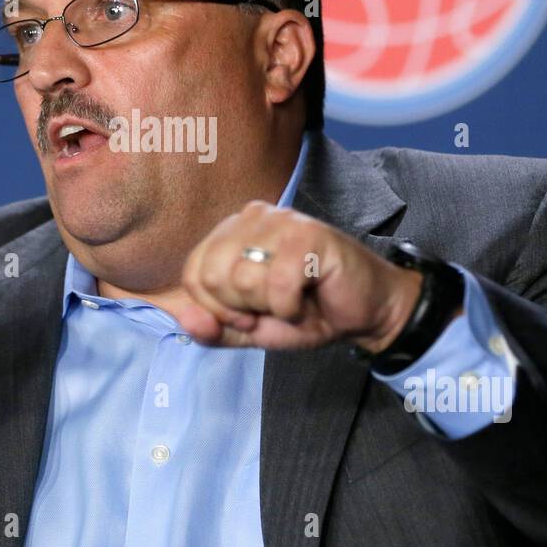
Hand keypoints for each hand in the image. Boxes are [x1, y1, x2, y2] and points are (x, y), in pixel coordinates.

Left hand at [177, 200, 425, 352]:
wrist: (366, 312)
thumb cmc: (308, 312)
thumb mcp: (250, 329)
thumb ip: (213, 327)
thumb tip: (180, 318)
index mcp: (232, 231)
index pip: (193, 273)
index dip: (217, 309)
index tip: (249, 314)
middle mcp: (253, 216)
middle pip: (213, 276)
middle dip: (242, 309)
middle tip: (273, 308)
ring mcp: (282, 221)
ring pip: (244, 279)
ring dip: (271, 308)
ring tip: (294, 300)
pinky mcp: (310, 235)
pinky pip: (279, 284)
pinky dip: (293, 308)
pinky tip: (310, 298)